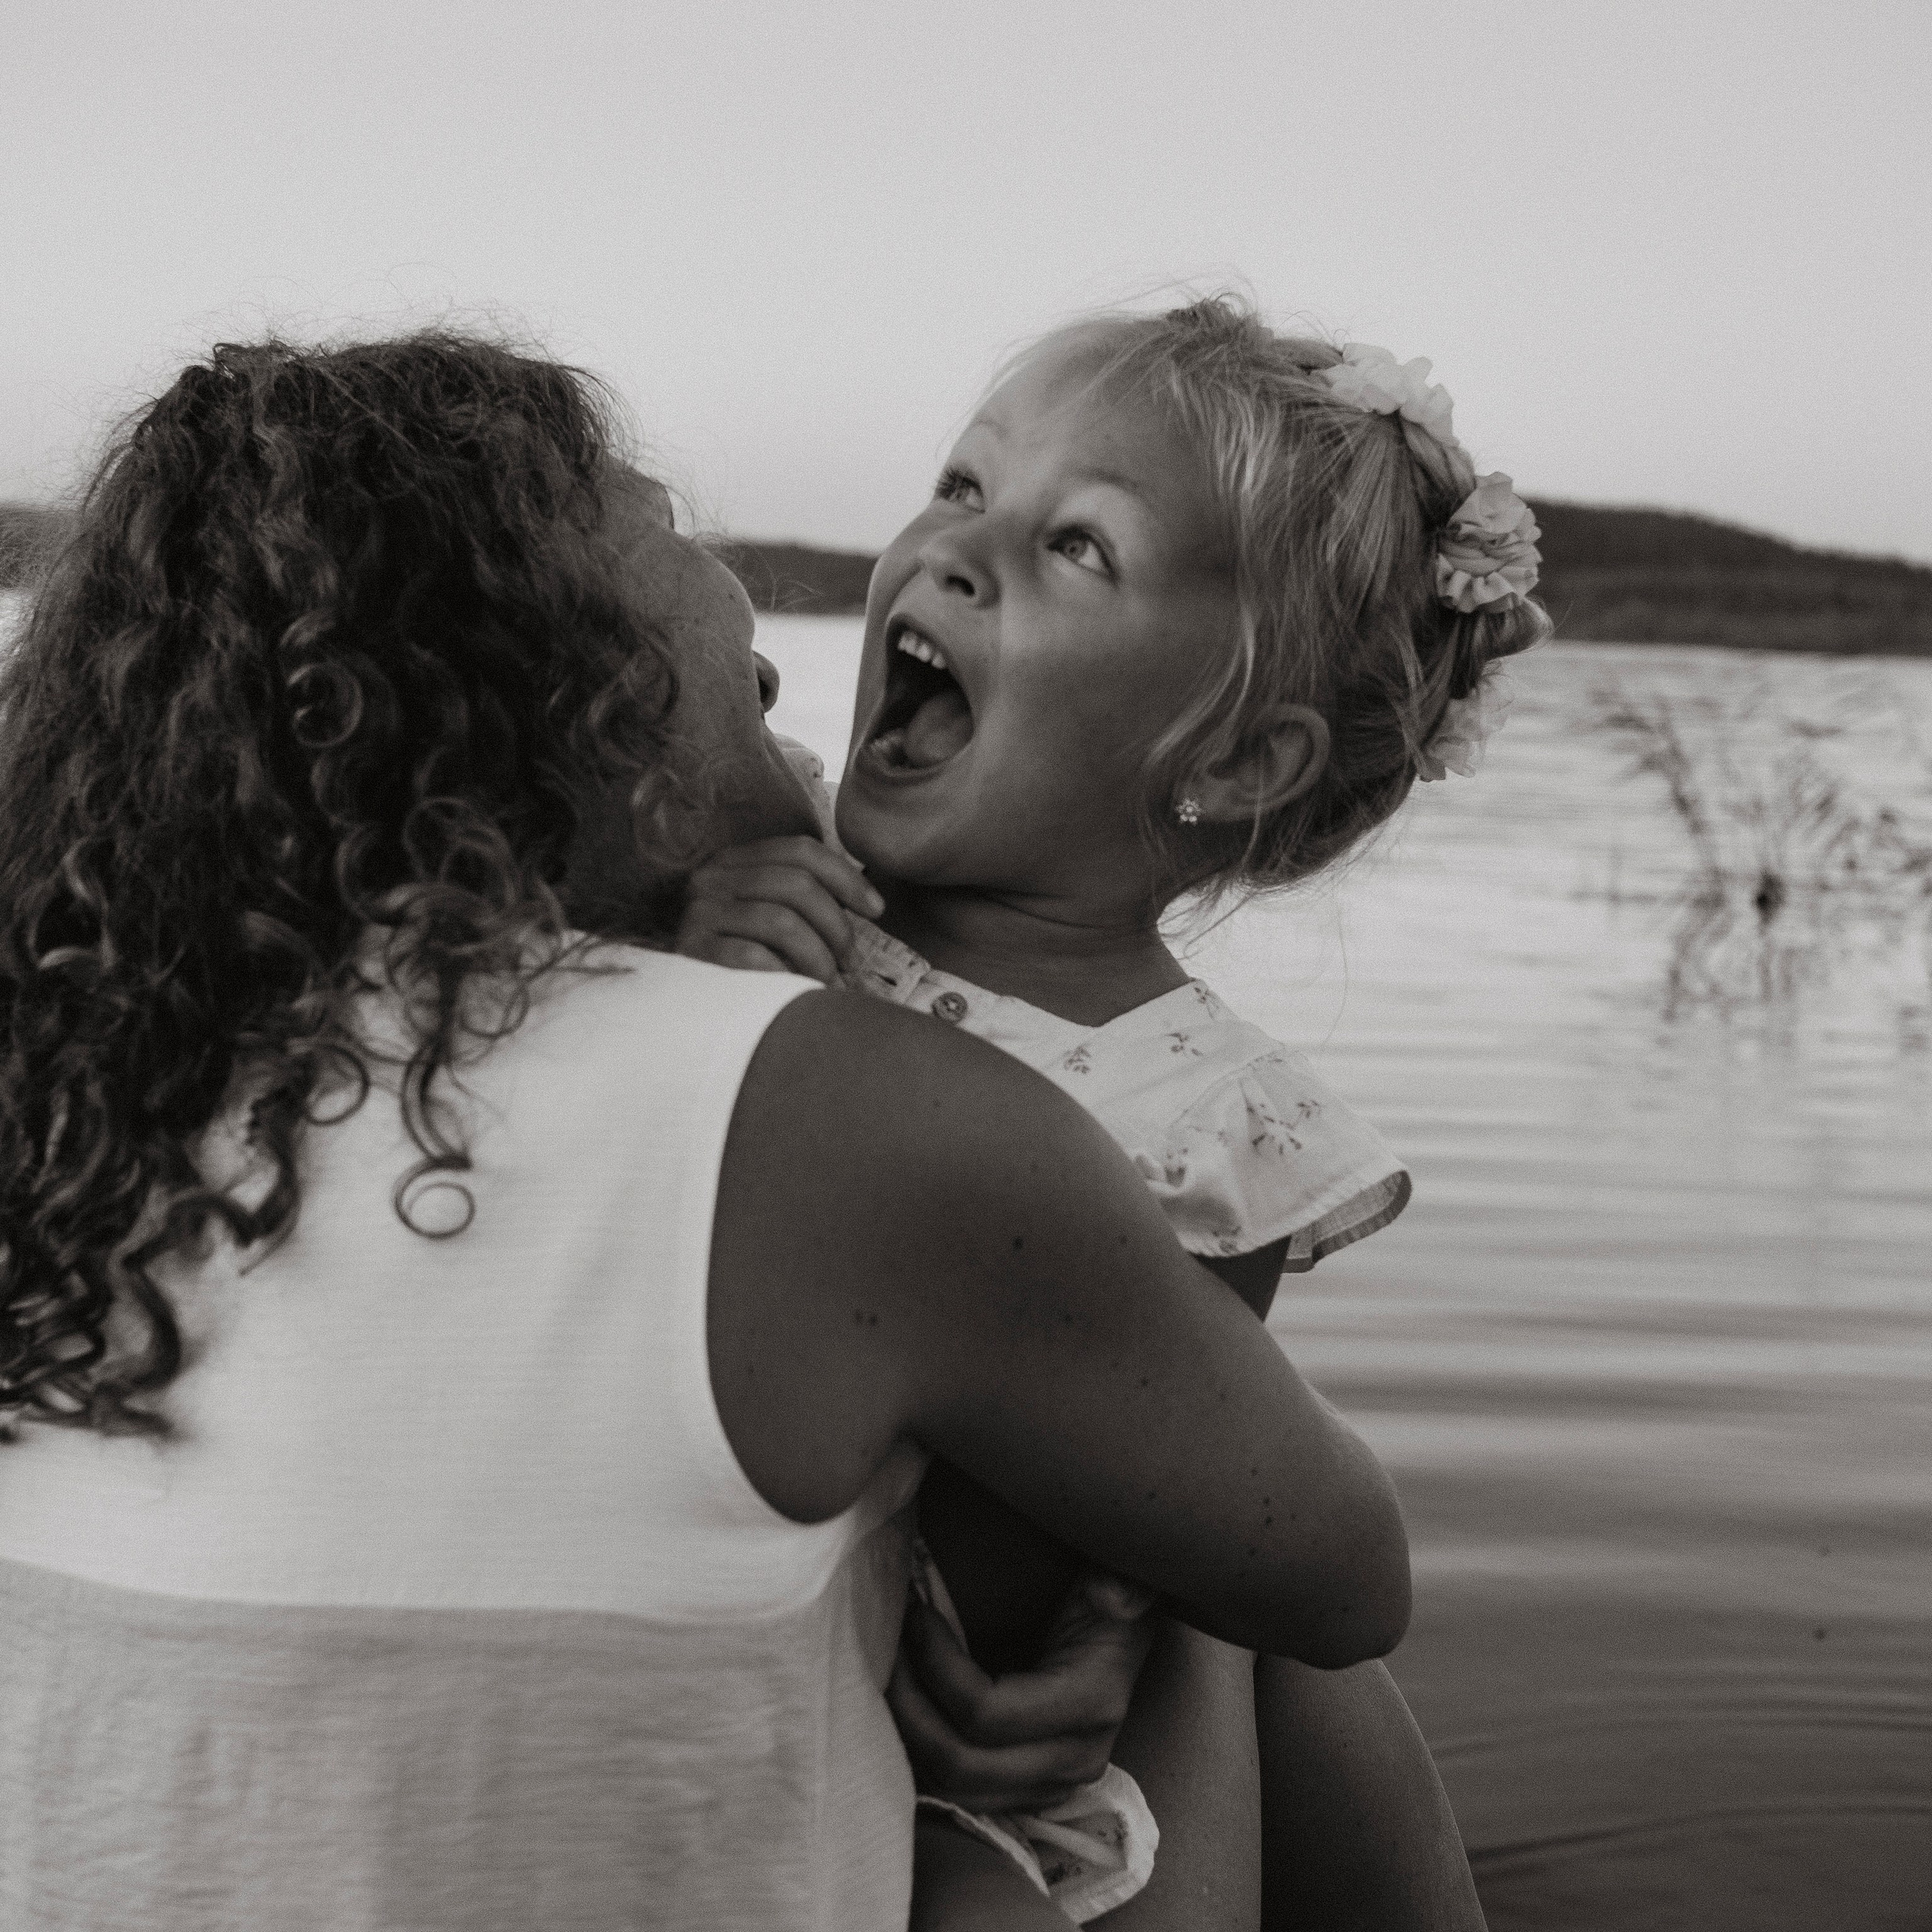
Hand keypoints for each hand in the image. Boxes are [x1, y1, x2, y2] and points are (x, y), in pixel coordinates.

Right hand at [674, 836, 883, 982]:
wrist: (682, 1006)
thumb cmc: (740, 961)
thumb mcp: (769, 916)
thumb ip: (802, 898)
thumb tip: (870, 902)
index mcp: (734, 860)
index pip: (801, 850)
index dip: (847, 877)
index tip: (877, 909)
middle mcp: (711, 878)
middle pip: (796, 884)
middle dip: (837, 926)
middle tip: (850, 961)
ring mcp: (698, 913)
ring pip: (781, 921)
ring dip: (818, 957)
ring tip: (828, 983)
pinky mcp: (693, 952)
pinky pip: (755, 958)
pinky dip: (786, 976)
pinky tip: (795, 990)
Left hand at [888, 1571, 1158, 1813]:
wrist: (1119, 1636)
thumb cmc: (1105, 1599)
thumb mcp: (1117, 1577)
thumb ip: (1122, 1583)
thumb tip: (1114, 1595)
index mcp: (1091, 1704)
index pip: (986, 1712)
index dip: (936, 1664)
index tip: (915, 1613)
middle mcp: (1073, 1759)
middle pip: (961, 1763)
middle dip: (909, 1705)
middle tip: (889, 1647)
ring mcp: (1050, 1786)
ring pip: (952, 1789)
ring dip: (909, 1734)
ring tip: (892, 1673)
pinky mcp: (1027, 1792)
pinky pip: (958, 1793)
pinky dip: (922, 1754)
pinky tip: (908, 1706)